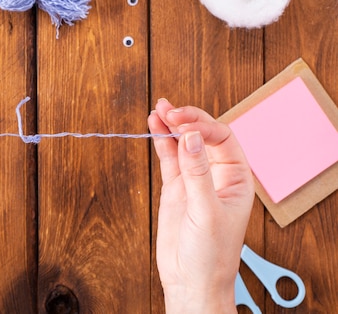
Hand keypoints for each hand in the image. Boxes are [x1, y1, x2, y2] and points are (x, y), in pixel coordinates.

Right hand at [148, 99, 253, 313]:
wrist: (191, 282)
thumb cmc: (210, 255)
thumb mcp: (207, 212)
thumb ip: (198, 173)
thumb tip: (190, 138)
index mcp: (236, 179)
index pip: (221, 138)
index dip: (202, 126)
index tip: (181, 123)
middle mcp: (217, 175)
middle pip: (202, 135)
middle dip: (186, 120)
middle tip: (168, 110)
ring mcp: (194, 180)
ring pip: (183, 144)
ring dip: (171, 126)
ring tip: (158, 109)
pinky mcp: (175, 189)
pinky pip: (169, 159)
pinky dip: (161, 142)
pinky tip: (154, 127)